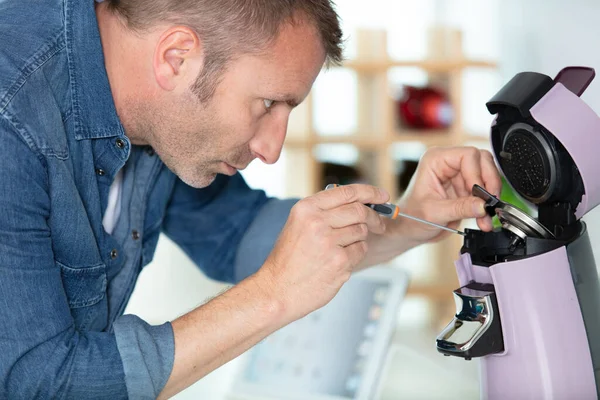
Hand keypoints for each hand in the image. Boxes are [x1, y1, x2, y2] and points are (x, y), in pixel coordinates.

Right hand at [258, 184, 388, 320]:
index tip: (382, 196)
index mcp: (306, 209)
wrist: (277, 290)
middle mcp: (317, 222)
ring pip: (362, 231)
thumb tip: (356, 203)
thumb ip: (323, 212)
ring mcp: (329, 242)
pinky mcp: (340, 262)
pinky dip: (356, 254)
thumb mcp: (297, 225)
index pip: (347, 192)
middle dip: (374, 217)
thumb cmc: (288, 260)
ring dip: (360, 238)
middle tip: (379, 224)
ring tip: (343, 249)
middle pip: (360, 211)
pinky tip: (339, 261)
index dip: (370, 192)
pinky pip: (360, 250)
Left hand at [396, 146, 501, 243]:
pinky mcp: (465, 189)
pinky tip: (483, 219)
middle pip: (482, 161)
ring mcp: (458, 175)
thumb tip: (482, 205)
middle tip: (488, 203)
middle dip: (488, 183)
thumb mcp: (434, 213)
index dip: (477, 173)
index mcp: (436, 160)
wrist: (409, 229)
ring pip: (487, 175)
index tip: (478, 192)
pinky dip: (487, 205)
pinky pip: (485, 191)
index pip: (468, 155)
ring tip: (485, 216)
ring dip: (490, 196)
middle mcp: (448, 163)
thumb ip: (459, 208)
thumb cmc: (411, 216)